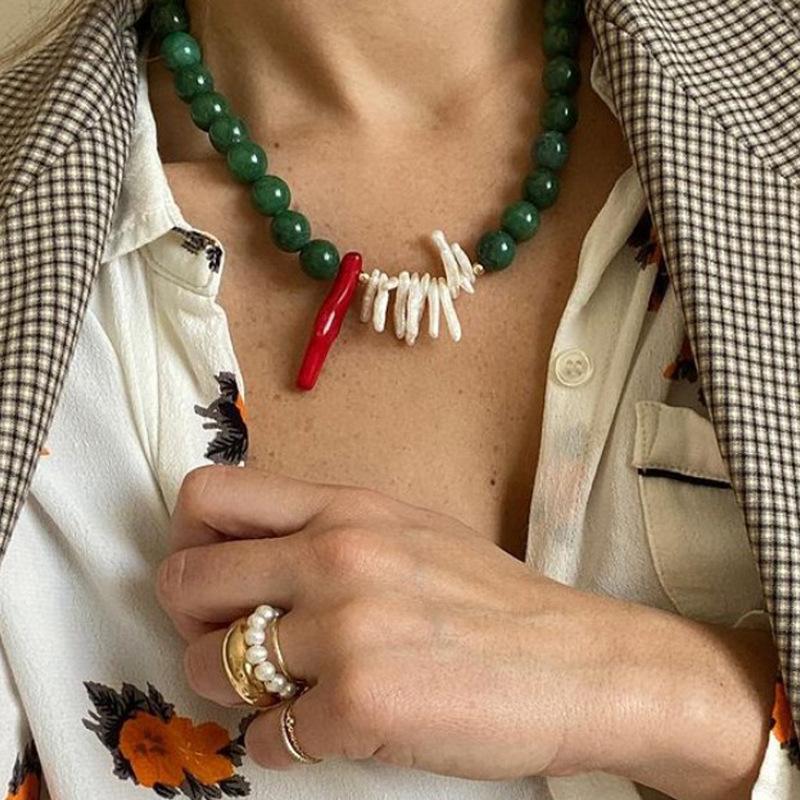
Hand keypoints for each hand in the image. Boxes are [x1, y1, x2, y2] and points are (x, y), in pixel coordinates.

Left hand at [156, 465, 774, 796]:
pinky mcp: (360, 705)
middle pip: (185, 579)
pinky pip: (265, 737)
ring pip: (211, 667)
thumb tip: (250, 554)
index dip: (188, 537)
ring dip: (231, 691)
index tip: (208, 574)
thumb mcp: (407, 531)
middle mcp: (335, 555)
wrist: (578, 663)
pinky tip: (321, 731)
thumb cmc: (494, 601)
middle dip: (191, 623)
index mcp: (345, 509)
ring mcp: (345, 630)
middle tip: (226, 644)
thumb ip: (327, 531)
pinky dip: (280, 743)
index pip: (209, 495)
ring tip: (279, 694)